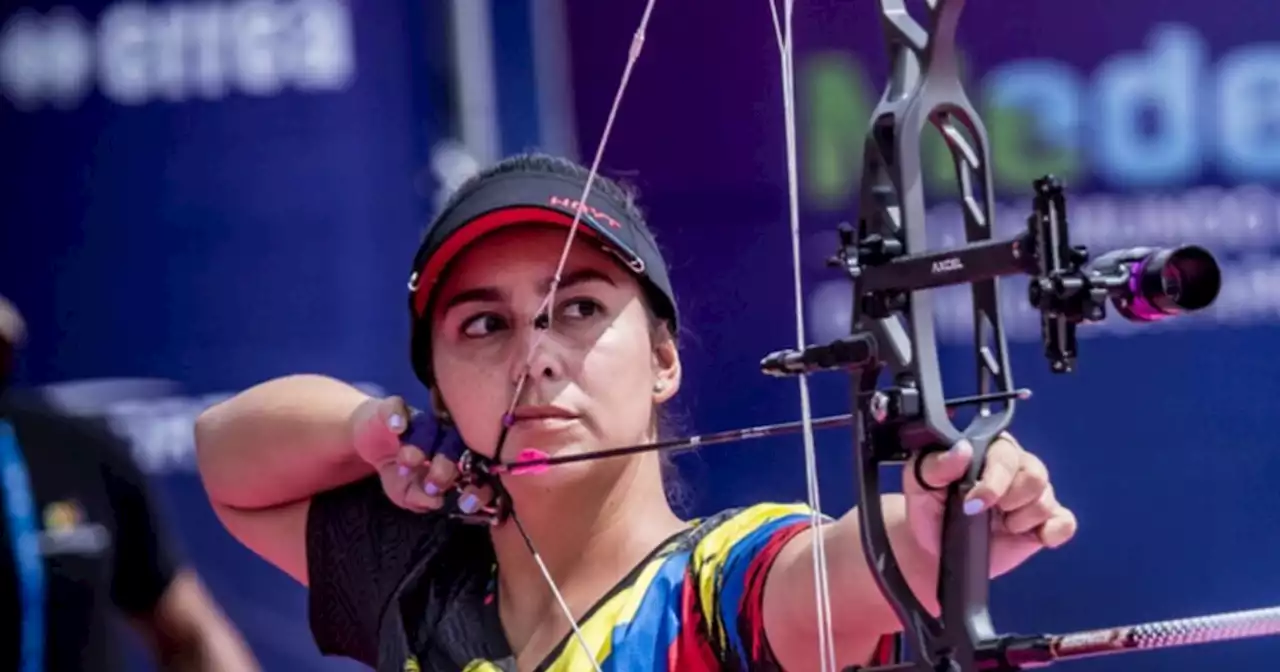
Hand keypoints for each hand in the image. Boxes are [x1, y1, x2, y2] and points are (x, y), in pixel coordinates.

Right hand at [348, 396, 493, 514]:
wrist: (370, 442)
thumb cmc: (396, 470)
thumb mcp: (404, 493)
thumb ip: (419, 500)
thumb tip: (436, 501)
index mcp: (456, 458)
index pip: (474, 469)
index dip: (474, 485)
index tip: (463, 500)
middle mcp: (445, 436)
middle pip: (456, 447)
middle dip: (445, 469)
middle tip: (432, 484)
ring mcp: (422, 419)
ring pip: (432, 428)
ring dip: (420, 447)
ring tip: (407, 461)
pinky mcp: (396, 407)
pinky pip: (398, 407)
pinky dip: (396, 418)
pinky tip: (397, 428)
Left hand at [904, 432, 1077, 576]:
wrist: (934, 546)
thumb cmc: (929, 506)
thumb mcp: (921, 481)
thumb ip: (937, 464)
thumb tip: (962, 450)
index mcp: (988, 449)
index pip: (1005, 453)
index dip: (994, 480)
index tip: (973, 504)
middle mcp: (1017, 466)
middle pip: (1035, 474)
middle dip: (1010, 500)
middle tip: (984, 513)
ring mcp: (1034, 495)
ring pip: (1047, 499)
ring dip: (1022, 518)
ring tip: (1000, 525)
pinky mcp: (1044, 522)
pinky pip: (1065, 522)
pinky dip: (1055, 531)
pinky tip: (1038, 537)